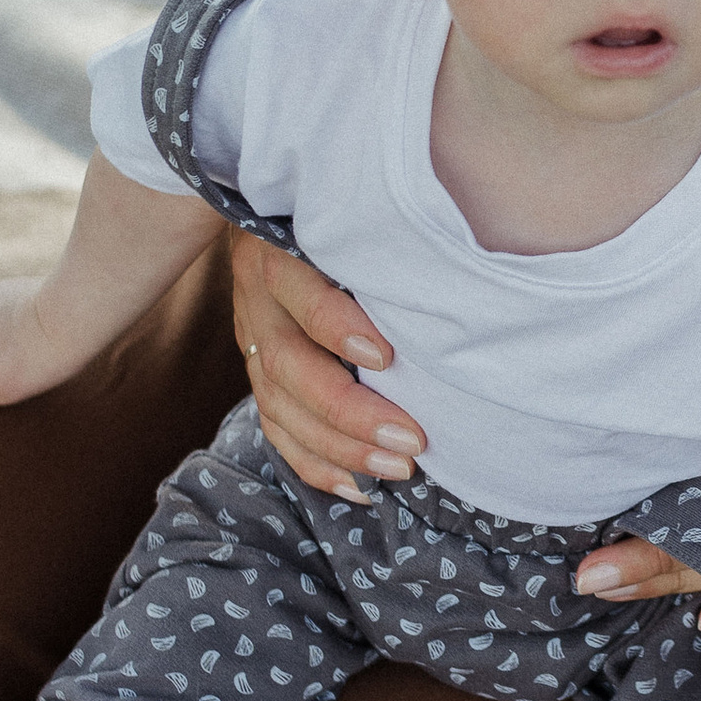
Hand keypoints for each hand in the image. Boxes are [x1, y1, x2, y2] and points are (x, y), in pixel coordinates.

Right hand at [230, 226, 426, 500]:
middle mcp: (258, 301)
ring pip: (280, 407)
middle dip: (351, 412)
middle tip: (411, 440)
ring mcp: (251, 340)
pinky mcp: (256, 373)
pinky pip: (276, 429)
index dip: (337, 328)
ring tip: (397, 470)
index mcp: (279, 253)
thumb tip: (449, 283)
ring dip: (339, 448)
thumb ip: (381, 245)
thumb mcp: (352, 216)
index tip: (388, 358)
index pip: (301, 294)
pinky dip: (316, 463)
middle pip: (289, 366)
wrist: (273, 213)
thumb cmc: (342, 217)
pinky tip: (356, 487)